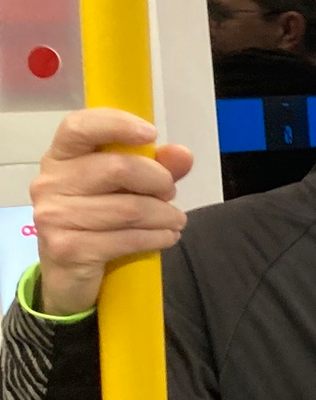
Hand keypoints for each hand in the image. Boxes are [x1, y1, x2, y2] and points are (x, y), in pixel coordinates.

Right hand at [28, 108, 193, 316]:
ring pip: (130, 208)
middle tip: (170, 193)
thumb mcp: (128, 189)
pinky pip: (127, 238)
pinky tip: (166, 237)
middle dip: (158, 181)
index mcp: (61, 157)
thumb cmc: (99, 221)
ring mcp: (54, 216)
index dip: (116, 124)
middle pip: (118, 168)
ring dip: (165, 216)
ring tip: (175, 221)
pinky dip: (158, 237)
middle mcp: (50, 182)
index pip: (78, 127)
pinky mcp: (68, 248)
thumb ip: (155, 168)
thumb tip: (182, 154)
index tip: (151, 133)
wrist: (69, 275)